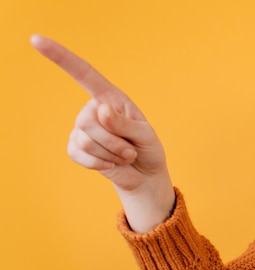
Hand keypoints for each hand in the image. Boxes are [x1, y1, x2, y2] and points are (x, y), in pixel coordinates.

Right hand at [31, 34, 174, 231]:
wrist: (144, 175)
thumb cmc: (147, 149)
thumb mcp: (145, 134)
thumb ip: (125, 123)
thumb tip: (100, 110)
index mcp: (110, 97)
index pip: (83, 73)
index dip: (60, 56)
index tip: (36, 40)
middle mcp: (92, 110)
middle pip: (88, 120)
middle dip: (114, 140)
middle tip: (130, 149)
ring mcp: (81, 129)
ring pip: (87, 141)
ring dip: (112, 153)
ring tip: (124, 155)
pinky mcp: (76, 149)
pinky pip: (80, 155)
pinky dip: (101, 163)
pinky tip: (111, 163)